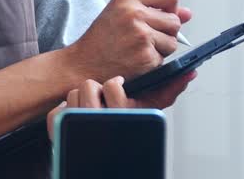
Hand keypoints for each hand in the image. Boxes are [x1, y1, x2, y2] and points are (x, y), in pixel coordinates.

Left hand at [46, 72, 196, 137]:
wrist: (102, 168)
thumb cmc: (126, 140)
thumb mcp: (149, 116)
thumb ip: (167, 93)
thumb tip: (188, 74)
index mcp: (122, 115)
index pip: (113, 85)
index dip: (115, 83)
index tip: (118, 83)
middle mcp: (98, 121)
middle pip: (88, 86)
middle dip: (95, 90)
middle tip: (102, 100)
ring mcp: (77, 126)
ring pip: (72, 94)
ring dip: (79, 99)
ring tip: (89, 109)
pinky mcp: (59, 134)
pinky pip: (55, 112)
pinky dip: (62, 113)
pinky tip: (74, 119)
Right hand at [66, 0, 192, 80]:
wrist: (82, 64)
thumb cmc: (100, 39)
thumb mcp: (121, 13)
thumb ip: (155, 9)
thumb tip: (187, 13)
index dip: (171, 7)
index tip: (165, 14)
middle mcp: (135, 13)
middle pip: (174, 20)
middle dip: (166, 31)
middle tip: (148, 37)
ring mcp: (141, 36)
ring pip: (172, 41)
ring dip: (161, 48)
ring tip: (139, 49)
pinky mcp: (145, 57)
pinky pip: (164, 59)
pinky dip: (153, 63)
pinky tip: (136, 60)